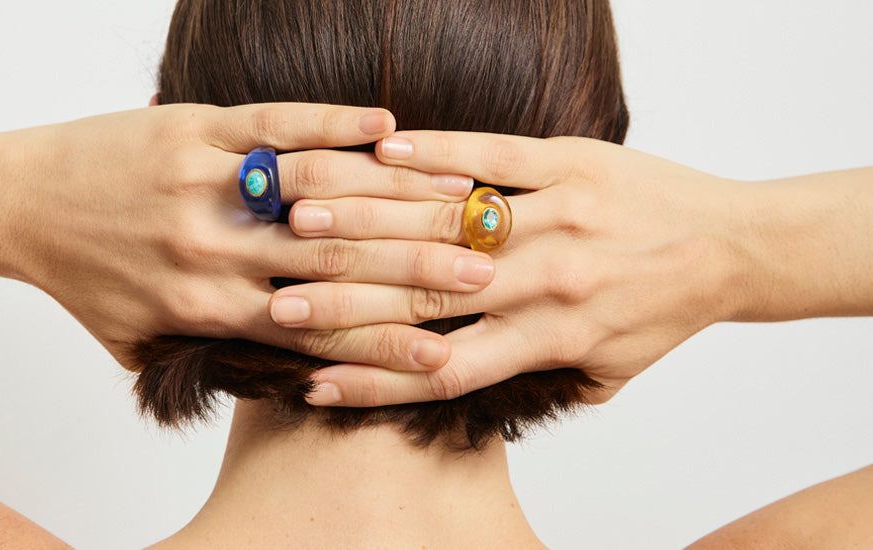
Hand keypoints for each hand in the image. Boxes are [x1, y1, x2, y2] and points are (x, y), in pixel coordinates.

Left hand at [0, 103, 495, 371]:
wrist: (13, 204)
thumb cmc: (79, 278)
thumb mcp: (136, 343)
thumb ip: (205, 362)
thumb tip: (277, 387)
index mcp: (202, 308)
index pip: (313, 328)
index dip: (384, 339)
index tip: (450, 346)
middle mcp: (209, 250)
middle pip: (334, 261)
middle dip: (416, 270)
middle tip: (488, 270)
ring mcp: (203, 185)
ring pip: (318, 190)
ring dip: (397, 194)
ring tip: (464, 196)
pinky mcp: (190, 130)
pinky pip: (278, 125)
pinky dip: (336, 124)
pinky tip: (389, 127)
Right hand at [274, 131, 740, 404]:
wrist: (736, 246)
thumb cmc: (657, 313)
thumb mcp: (601, 373)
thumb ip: (528, 383)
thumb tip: (447, 394)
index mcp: (550, 340)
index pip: (443, 370)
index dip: (373, 378)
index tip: (311, 383)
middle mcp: (548, 282)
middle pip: (426, 295)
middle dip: (346, 301)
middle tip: (280, 302)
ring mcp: (557, 217)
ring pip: (444, 221)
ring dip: (368, 220)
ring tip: (301, 220)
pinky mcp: (570, 162)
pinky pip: (490, 152)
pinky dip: (434, 150)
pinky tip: (378, 151)